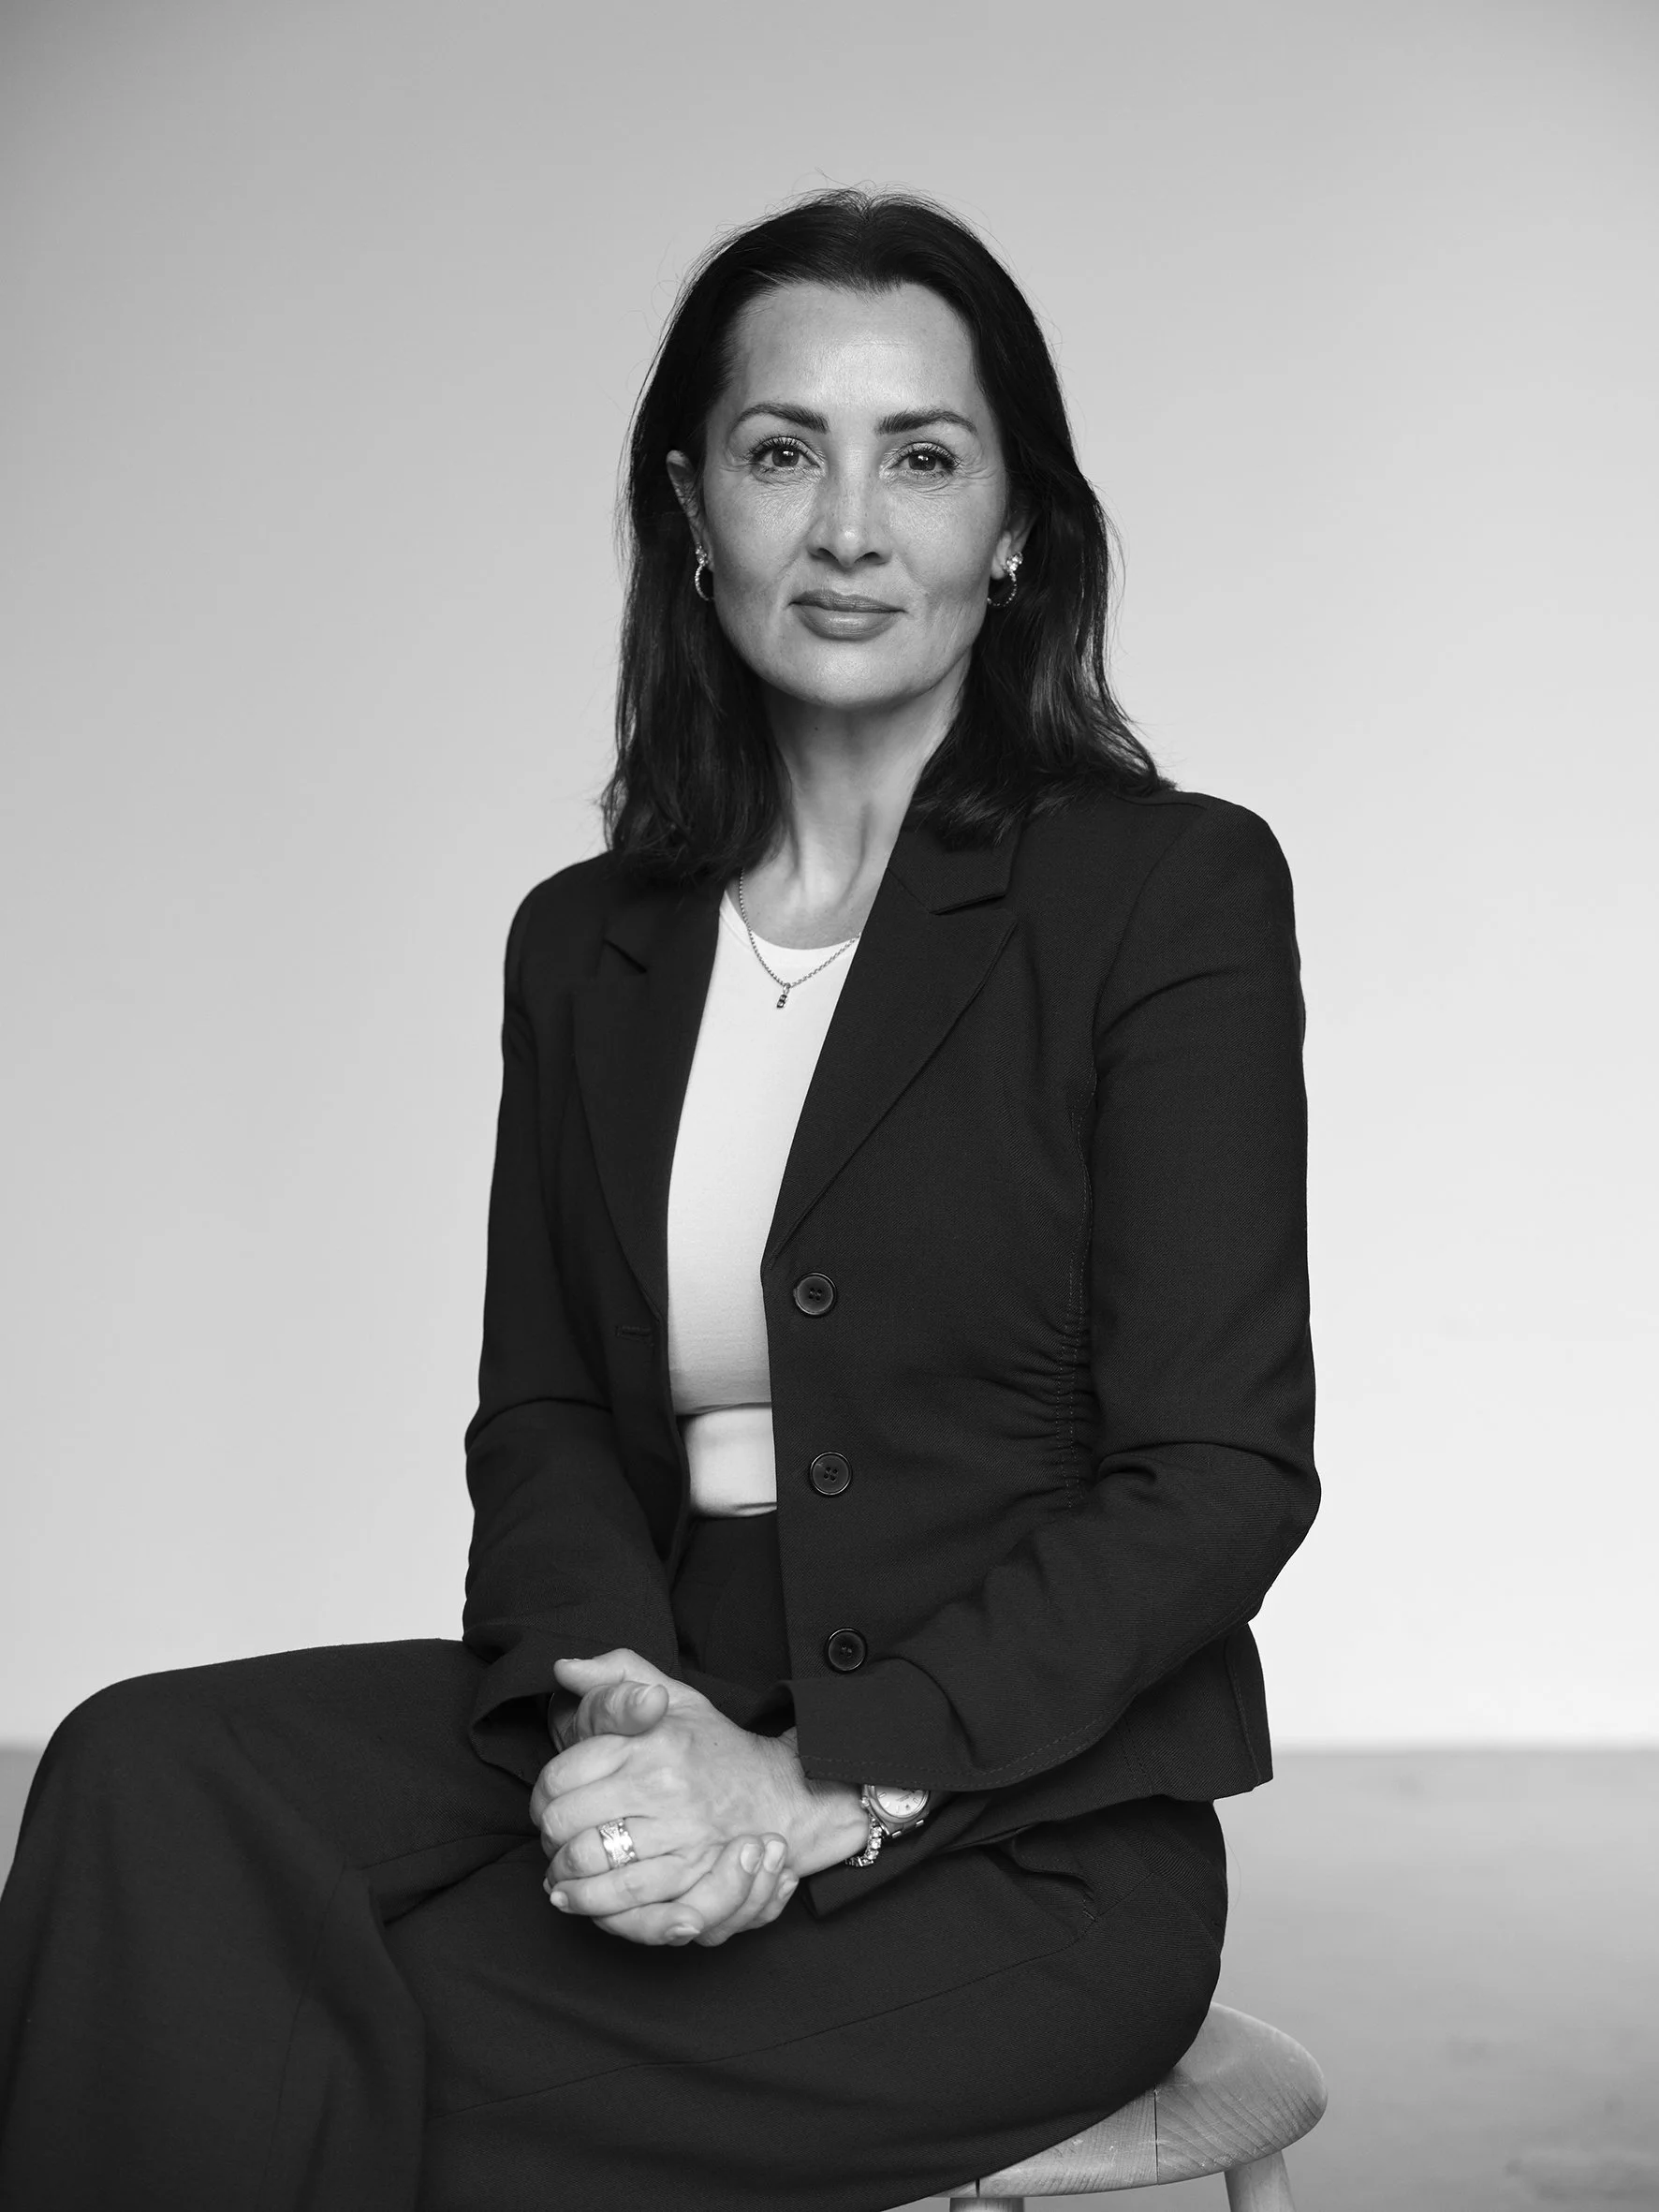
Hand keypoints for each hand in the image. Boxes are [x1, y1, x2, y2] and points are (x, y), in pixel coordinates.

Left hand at [532, 1649, 866, 1930]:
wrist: (780, 1791)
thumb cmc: (714, 1746)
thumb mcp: (674, 1695)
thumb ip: (618, 1674)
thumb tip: (563, 1667)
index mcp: (650, 1740)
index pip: (560, 1775)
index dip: (541, 1794)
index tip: (546, 1801)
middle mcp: (662, 1784)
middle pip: (565, 1823)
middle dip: (547, 1836)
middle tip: (551, 1839)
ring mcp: (679, 1832)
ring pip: (590, 1864)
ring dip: (562, 1876)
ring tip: (557, 1874)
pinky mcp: (693, 1874)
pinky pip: (627, 1899)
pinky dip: (592, 1904)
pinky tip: (577, 1898)